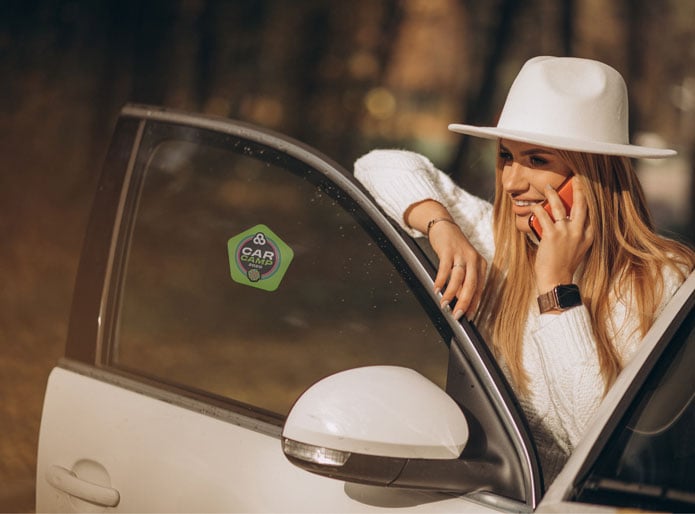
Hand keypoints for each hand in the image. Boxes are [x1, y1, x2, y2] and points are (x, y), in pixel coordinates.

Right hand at [428, 221, 486, 319]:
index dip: (473, 304)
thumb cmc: (454, 248)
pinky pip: (445, 268)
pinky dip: (440, 280)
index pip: (479, 289)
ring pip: (458, 278)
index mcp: (480, 265)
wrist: (444, 226)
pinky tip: (436, 289)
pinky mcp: (448, 250)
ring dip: (450, 293)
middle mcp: (473, 259)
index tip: (467, 317)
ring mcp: (461, 254)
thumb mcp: (463, 264)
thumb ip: (463, 281)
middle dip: (464, 303)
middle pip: (471, 285)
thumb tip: (459, 301)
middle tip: (457, 315)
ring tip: (444, 305)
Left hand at [531, 179, 593, 293]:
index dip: (589, 198)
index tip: (585, 187)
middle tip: (576, 178)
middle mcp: (579, 231)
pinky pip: (543, 215)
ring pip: (559, 206)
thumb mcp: (577, 249)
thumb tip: (566, 219)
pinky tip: (534, 206)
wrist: (556, 280)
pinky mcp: (552, 234)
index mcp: (588, 235)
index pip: (591, 212)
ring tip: (548, 187)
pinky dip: (537, 209)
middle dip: (579, 188)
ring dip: (552, 194)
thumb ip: (576, 234)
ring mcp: (566, 232)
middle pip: (581, 204)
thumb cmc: (563, 265)